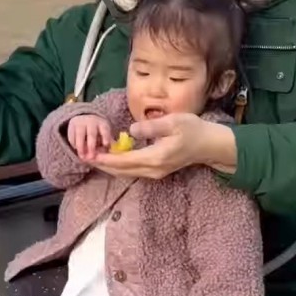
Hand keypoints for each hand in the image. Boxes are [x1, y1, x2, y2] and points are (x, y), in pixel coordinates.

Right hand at [67, 115, 113, 161]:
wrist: (85, 118)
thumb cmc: (98, 130)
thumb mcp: (104, 134)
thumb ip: (105, 143)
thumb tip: (106, 152)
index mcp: (102, 124)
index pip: (104, 130)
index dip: (105, 137)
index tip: (105, 145)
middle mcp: (91, 122)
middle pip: (91, 134)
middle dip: (91, 146)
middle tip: (91, 157)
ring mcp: (81, 123)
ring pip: (80, 135)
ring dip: (81, 147)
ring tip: (82, 157)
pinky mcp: (72, 126)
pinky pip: (72, 137)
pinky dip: (74, 145)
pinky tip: (77, 150)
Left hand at [89, 113, 235, 179]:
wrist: (209, 145)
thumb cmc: (193, 130)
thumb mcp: (173, 122)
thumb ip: (151, 127)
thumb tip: (130, 131)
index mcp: (156, 157)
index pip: (125, 161)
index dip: (107, 158)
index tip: (91, 154)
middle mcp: (153, 169)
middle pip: (122, 171)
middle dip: (103, 165)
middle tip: (85, 157)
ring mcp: (155, 173)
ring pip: (127, 173)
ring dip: (110, 166)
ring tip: (94, 158)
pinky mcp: (157, 171)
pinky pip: (133, 171)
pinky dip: (120, 166)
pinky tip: (112, 158)